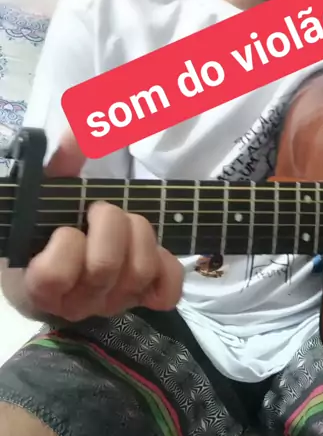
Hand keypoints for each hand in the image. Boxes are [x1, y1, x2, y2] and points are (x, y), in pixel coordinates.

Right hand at [2, 131, 183, 322]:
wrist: (64, 261)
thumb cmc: (50, 227)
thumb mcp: (48, 193)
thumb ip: (61, 162)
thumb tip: (78, 131)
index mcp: (41, 285)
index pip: (54, 274)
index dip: (65, 242)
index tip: (65, 227)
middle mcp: (78, 303)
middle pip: (105, 266)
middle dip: (108, 225)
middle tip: (99, 212)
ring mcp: (113, 303)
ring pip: (139, 272)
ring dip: (139, 236)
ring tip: (125, 223)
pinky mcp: (143, 299)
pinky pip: (167, 292)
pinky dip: (167, 268)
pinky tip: (154, 252)